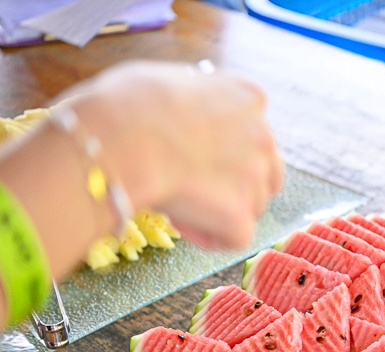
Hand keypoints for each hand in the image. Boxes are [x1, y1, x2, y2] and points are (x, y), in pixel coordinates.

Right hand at [63, 61, 283, 248]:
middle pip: (264, 172)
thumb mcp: (166, 80)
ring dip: (220, 209)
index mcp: (247, 98)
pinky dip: (209, 236)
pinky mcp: (240, 216)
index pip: (253, 131)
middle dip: (236, 184)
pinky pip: (234, 237)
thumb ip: (192, 100)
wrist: (121, 139)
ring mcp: (255, 177)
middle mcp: (263, 135)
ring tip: (177, 199)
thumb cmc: (125, 105)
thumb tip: (181, 113)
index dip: (225, 148)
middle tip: (197, 187)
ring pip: (250, 205)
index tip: (195, 154)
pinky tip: (180, 222)